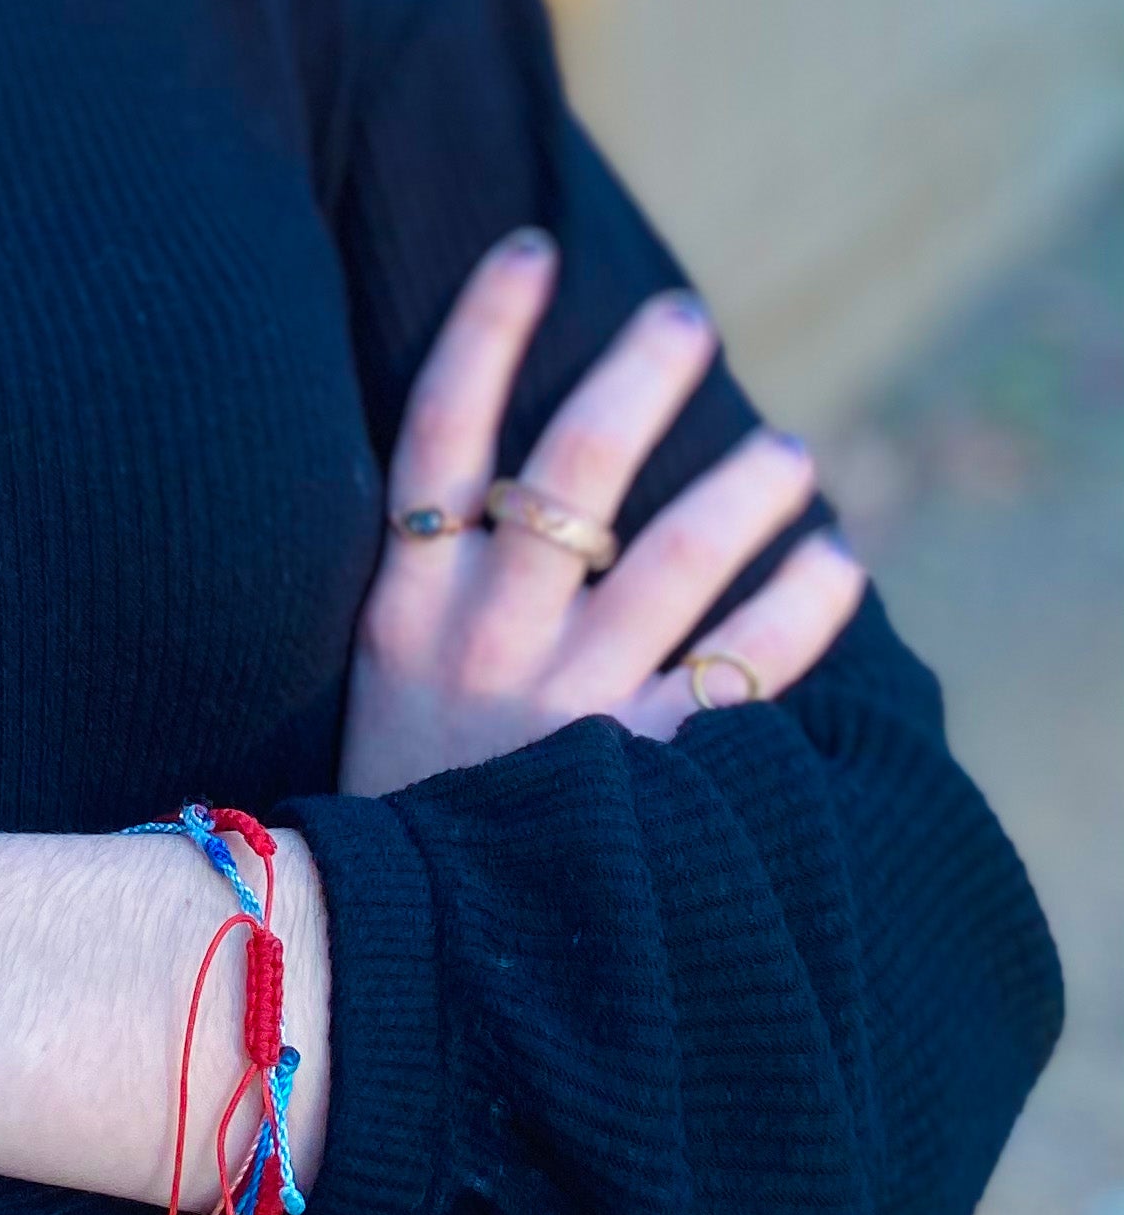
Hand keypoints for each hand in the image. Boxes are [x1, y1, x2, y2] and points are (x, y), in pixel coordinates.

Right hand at [338, 232, 867, 801]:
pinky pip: (742, 672)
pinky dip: (800, 611)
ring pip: (673, 559)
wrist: (393, 967)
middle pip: (568, 466)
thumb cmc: (398, 809)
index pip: (437, 430)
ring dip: (743, 489)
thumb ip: (434, 594)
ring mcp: (564, 707)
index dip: (484, 329)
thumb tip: (501, 484)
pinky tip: (837, 565)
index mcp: (403, 606)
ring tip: (793, 455)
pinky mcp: (638, 781)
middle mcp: (483, 639)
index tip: (531, 247)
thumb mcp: (378, 690)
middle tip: (688, 317)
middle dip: (637, 376)